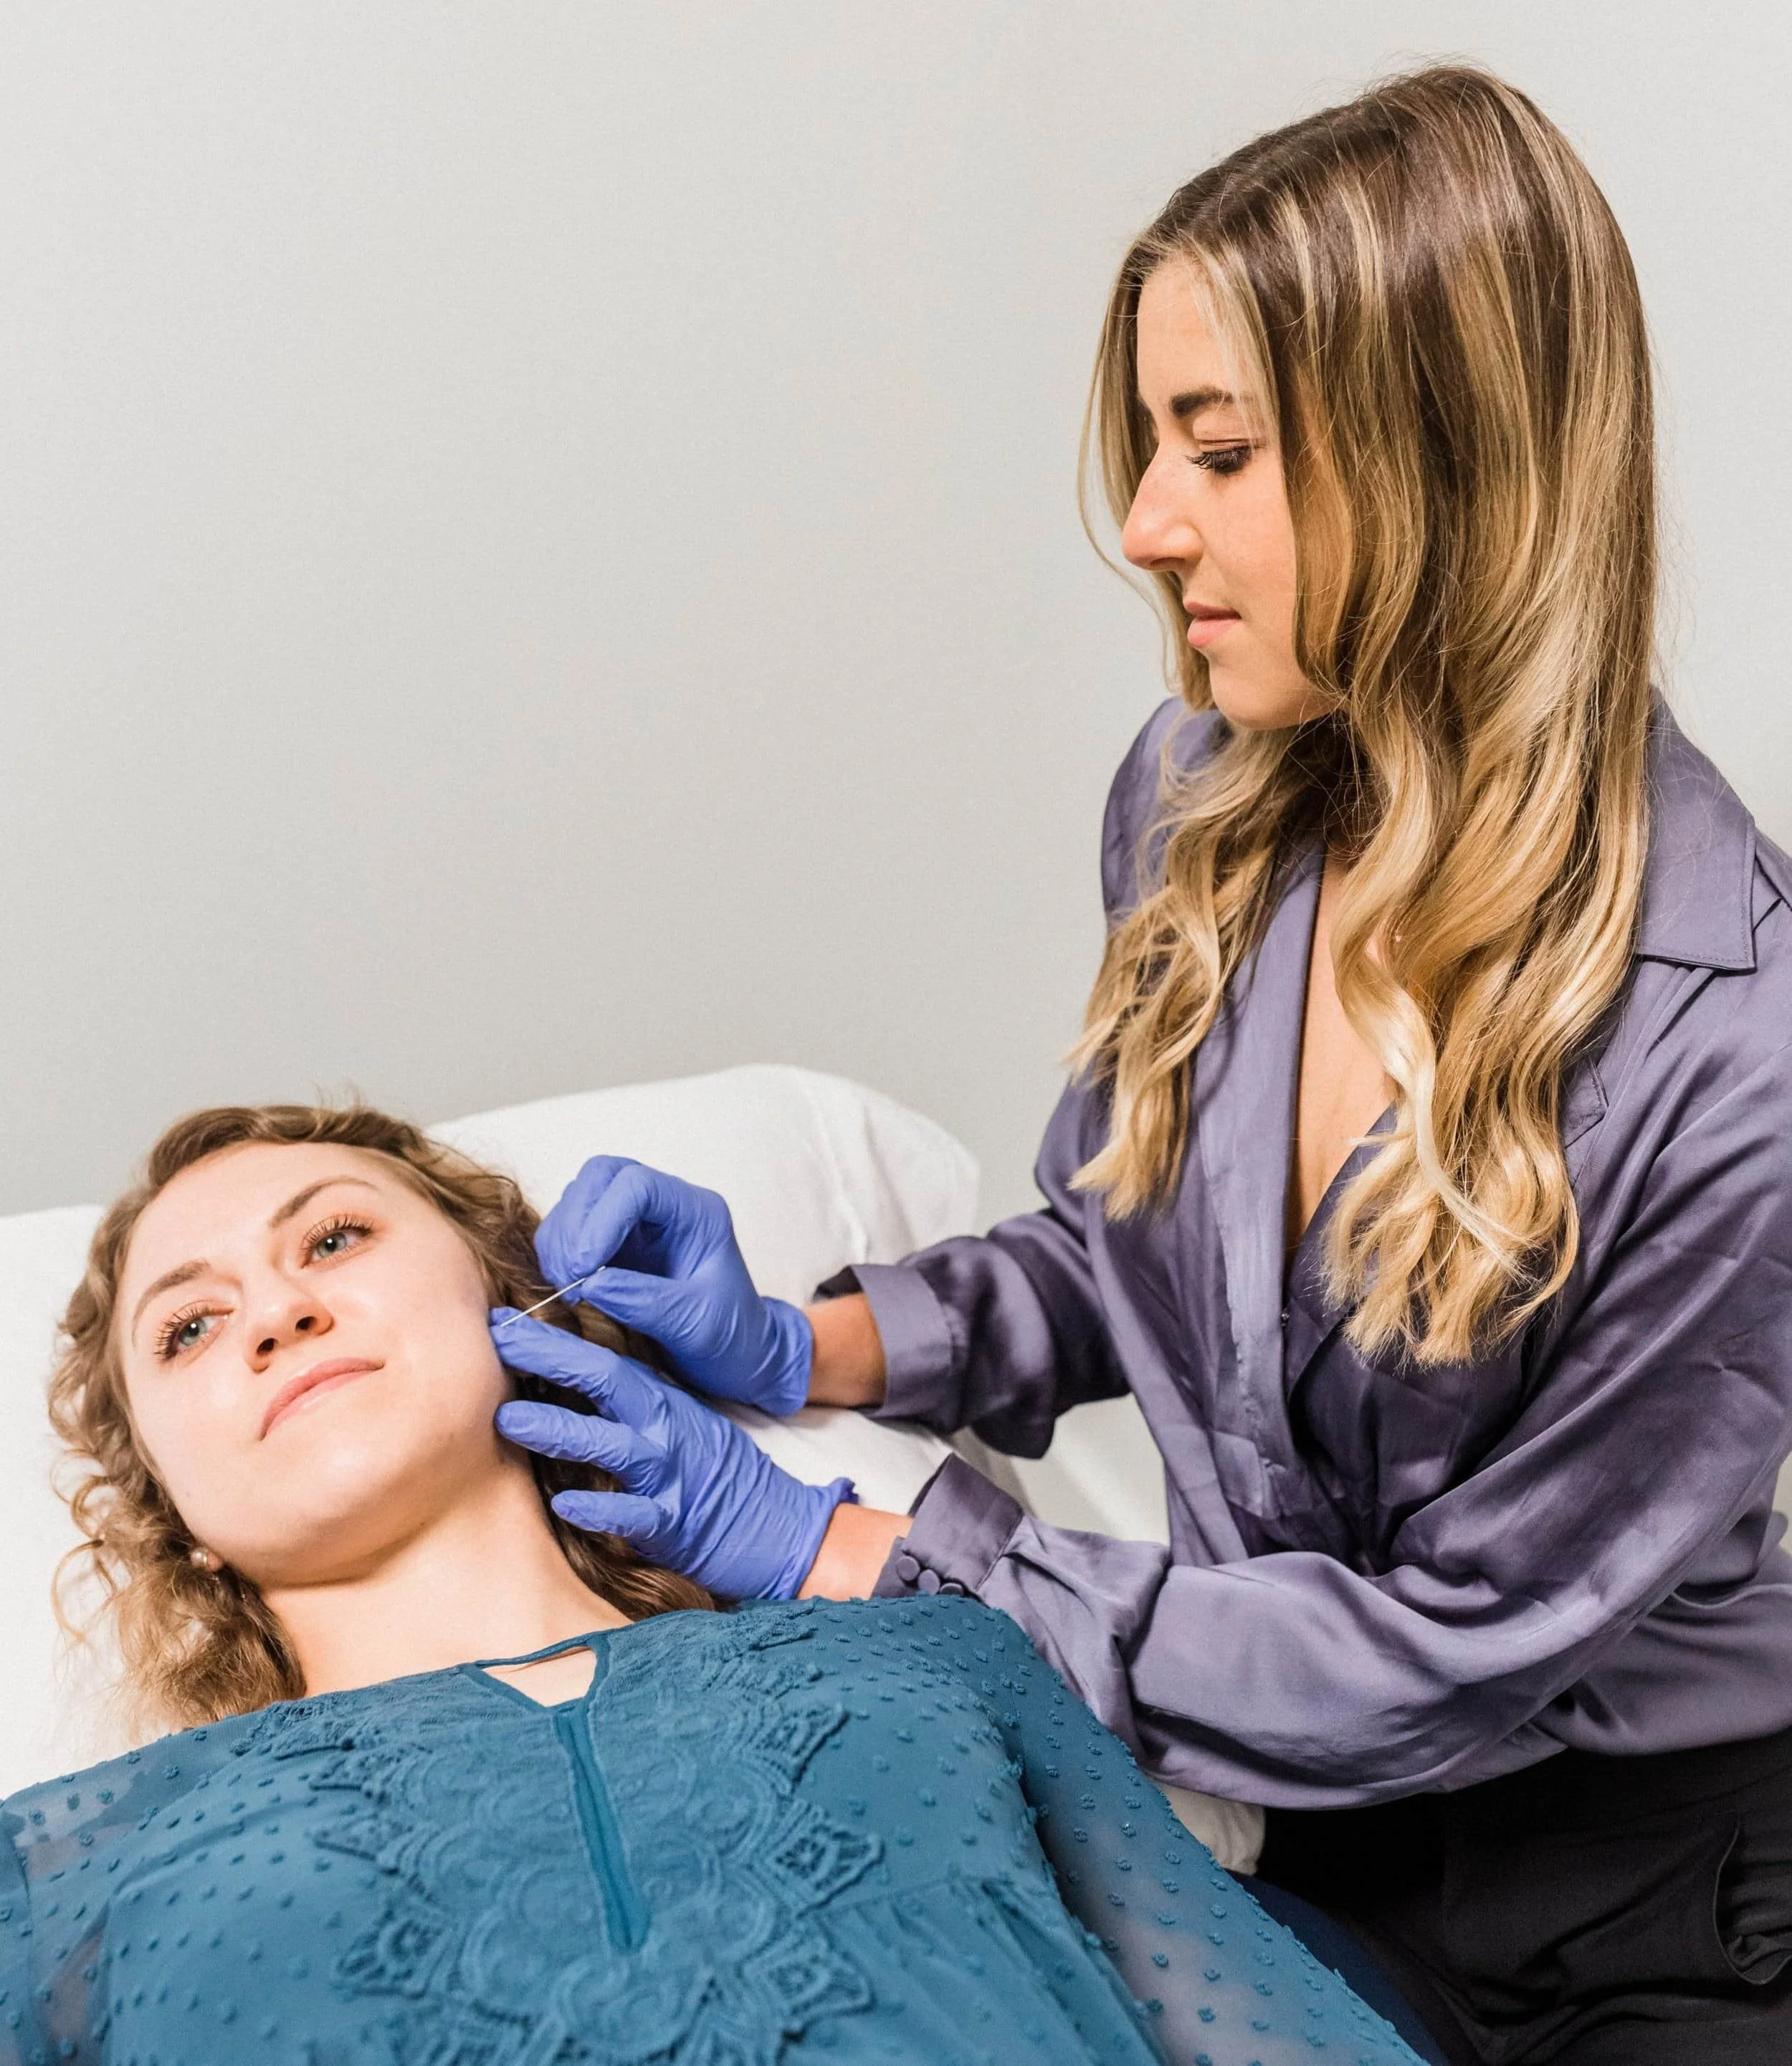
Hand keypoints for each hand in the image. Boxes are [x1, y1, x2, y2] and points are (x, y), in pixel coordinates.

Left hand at [491, 1310, 851, 1599]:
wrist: (773, 1526)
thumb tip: (564, 1372)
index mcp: (658, 1400)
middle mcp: (660, 1428)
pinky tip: (566, 1503)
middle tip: (498, 1338)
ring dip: (558, 1429)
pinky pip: (632, 1515)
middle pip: (603, 1380)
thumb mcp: (676, 1418)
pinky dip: (600, 1508)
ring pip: (609, 1444)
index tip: (501, 1318)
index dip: (551, 1337)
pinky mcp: (672, 1524)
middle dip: (550, 1356)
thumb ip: (628, 1397)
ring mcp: (666, 1474)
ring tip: (509, 1419)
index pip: (600, 1357)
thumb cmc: (714, 1471)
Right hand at [533, 1157, 812, 1415]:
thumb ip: (646, 1301)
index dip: (601, 1221)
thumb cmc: (729, 1337)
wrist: (734, 1356)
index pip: (638, 1187)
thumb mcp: (696, 1325)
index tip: (583, 1271)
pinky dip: (556, 1254)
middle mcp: (664, 1205)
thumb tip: (590, 1284)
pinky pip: (570, 1229)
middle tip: (566, 1279)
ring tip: (563, 1287)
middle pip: (601, 1177)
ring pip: (579, 1198)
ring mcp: (635, 1220)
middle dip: (574, 1224)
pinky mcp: (611, 1243)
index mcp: (697, 1212)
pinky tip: (563, 1287)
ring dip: (560, 1240)